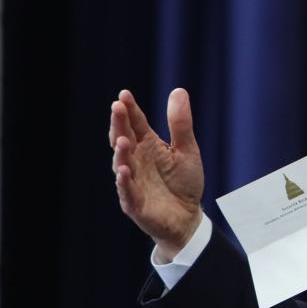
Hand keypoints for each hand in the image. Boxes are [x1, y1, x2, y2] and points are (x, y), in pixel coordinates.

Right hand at [109, 88, 203, 261]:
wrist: (188, 217)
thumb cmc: (184, 182)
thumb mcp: (187, 149)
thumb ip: (181, 123)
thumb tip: (179, 90)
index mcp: (148, 146)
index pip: (136, 124)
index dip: (130, 110)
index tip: (124, 94)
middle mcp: (136, 161)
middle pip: (124, 139)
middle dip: (119, 124)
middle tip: (117, 107)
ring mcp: (133, 182)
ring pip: (122, 164)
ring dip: (121, 152)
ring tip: (122, 139)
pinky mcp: (135, 203)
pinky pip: (127, 191)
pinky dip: (124, 182)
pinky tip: (123, 170)